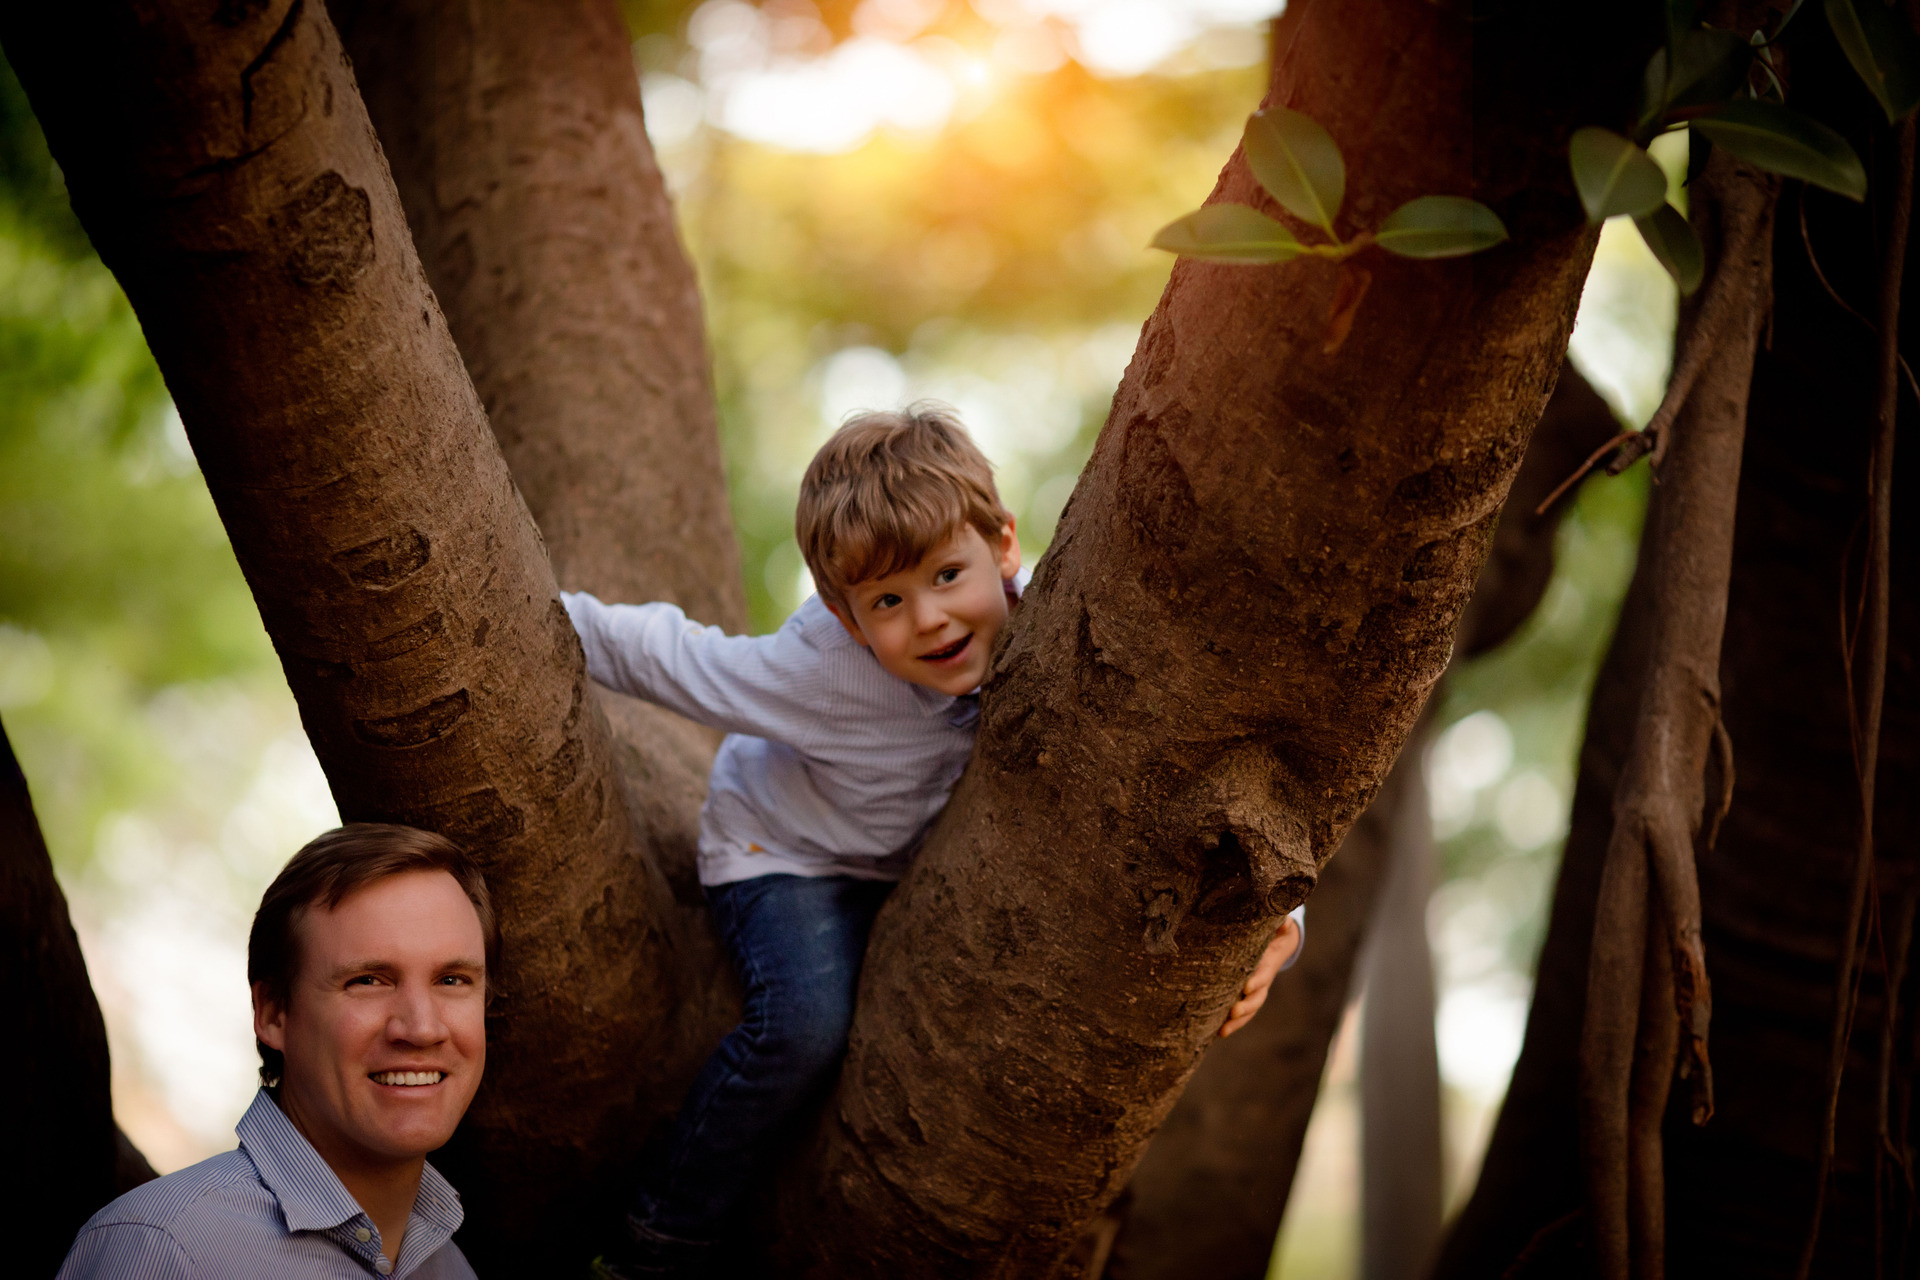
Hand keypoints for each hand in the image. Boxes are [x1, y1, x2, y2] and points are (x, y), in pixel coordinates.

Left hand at [1219, 917, 1301, 1037]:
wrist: (1278, 944)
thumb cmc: (1275, 933)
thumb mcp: (1280, 927)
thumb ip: (1282, 924)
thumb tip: (1286, 922)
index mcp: (1267, 965)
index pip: (1263, 976)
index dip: (1256, 982)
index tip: (1246, 987)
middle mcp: (1262, 982)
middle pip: (1256, 998)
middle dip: (1245, 1007)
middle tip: (1233, 1012)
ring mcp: (1254, 991)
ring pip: (1248, 1010)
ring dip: (1237, 1021)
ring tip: (1223, 1030)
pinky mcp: (1245, 995)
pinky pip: (1241, 1013)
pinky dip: (1232, 1023)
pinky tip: (1218, 1032)